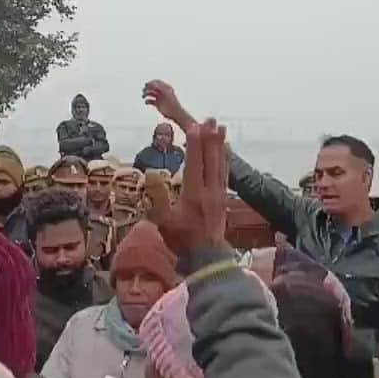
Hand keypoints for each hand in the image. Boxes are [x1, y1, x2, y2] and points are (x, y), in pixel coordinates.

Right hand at [143, 80, 192, 128]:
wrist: (176, 114)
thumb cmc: (173, 104)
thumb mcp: (166, 94)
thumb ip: (160, 88)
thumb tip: (153, 83)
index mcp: (166, 88)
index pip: (157, 82)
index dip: (151, 82)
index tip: (147, 84)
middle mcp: (162, 92)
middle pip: (152, 87)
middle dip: (147, 88)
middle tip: (144, 90)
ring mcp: (160, 98)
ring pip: (150, 94)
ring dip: (146, 94)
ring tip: (143, 96)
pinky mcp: (157, 104)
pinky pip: (150, 101)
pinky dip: (147, 101)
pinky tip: (146, 102)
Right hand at [146, 119, 227, 252]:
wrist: (206, 258)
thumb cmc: (181, 240)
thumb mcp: (163, 221)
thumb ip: (157, 197)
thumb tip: (152, 173)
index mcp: (194, 194)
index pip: (195, 163)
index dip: (195, 143)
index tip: (194, 126)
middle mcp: (210, 190)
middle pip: (211, 159)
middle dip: (210, 138)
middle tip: (210, 118)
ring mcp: (219, 194)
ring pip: (221, 163)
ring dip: (220, 144)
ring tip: (220, 127)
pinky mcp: (224, 198)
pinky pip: (226, 173)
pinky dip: (226, 159)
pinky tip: (227, 150)